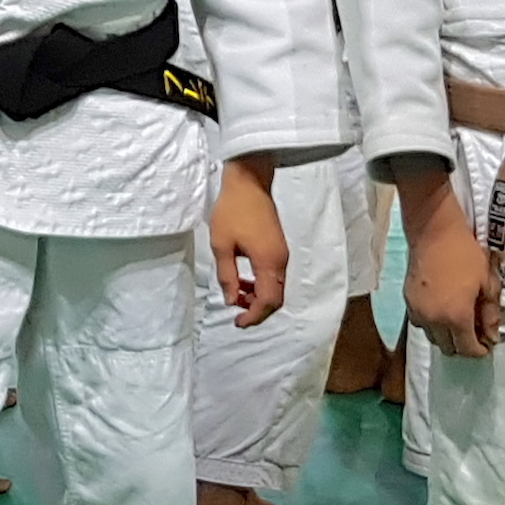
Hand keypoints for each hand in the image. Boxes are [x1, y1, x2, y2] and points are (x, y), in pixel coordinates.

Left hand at [209, 155, 285, 327]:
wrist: (249, 182)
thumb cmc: (232, 210)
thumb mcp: (221, 245)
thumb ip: (227, 275)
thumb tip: (231, 300)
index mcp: (269, 262)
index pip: (268, 301)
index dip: (254, 316)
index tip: (237, 322)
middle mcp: (281, 261)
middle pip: (276, 298)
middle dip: (257, 309)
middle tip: (236, 311)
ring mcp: (282, 253)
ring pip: (276, 287)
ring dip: (258, 296)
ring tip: (236, 294)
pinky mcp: (279, 247)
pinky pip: (275, 276)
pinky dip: (261, 284)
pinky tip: (243, 279)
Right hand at [393, 157, 501, 357]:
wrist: (433, 232)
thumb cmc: (466, 254)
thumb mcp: (487, 283)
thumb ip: (490, 313)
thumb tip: (492, 336)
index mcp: (456, 317)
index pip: (468, 349)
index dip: (480, 350)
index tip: (488, 342)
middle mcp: (434, 320)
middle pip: (448, 348)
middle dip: (463, 345)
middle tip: (474, 330)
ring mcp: (417, 311)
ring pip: (432, 338)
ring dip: (446, 335)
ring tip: (456, 320)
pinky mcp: (407, 301)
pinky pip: (420, 323)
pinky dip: (432, 324)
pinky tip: (440, 309)